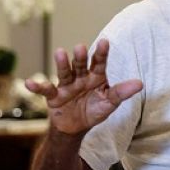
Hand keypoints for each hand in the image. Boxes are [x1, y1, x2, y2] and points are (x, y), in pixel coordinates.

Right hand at [25, 39, 142, 134]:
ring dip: (62, 64)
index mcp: (96, 77)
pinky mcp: (54, 96)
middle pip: (81, 65)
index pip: (100, 63)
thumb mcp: (110, 103)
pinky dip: (37, 86)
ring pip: (64, 73)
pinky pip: (45, 90)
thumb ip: (122, 92)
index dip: (102, 53)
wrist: (76, 127)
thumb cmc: (95, 110)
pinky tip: (29, 82)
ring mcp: (66, 85)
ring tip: (60, 53)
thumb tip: (140, 84)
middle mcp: (81, 77)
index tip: (105, 42)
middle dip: (81, 57)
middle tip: (81, 47)